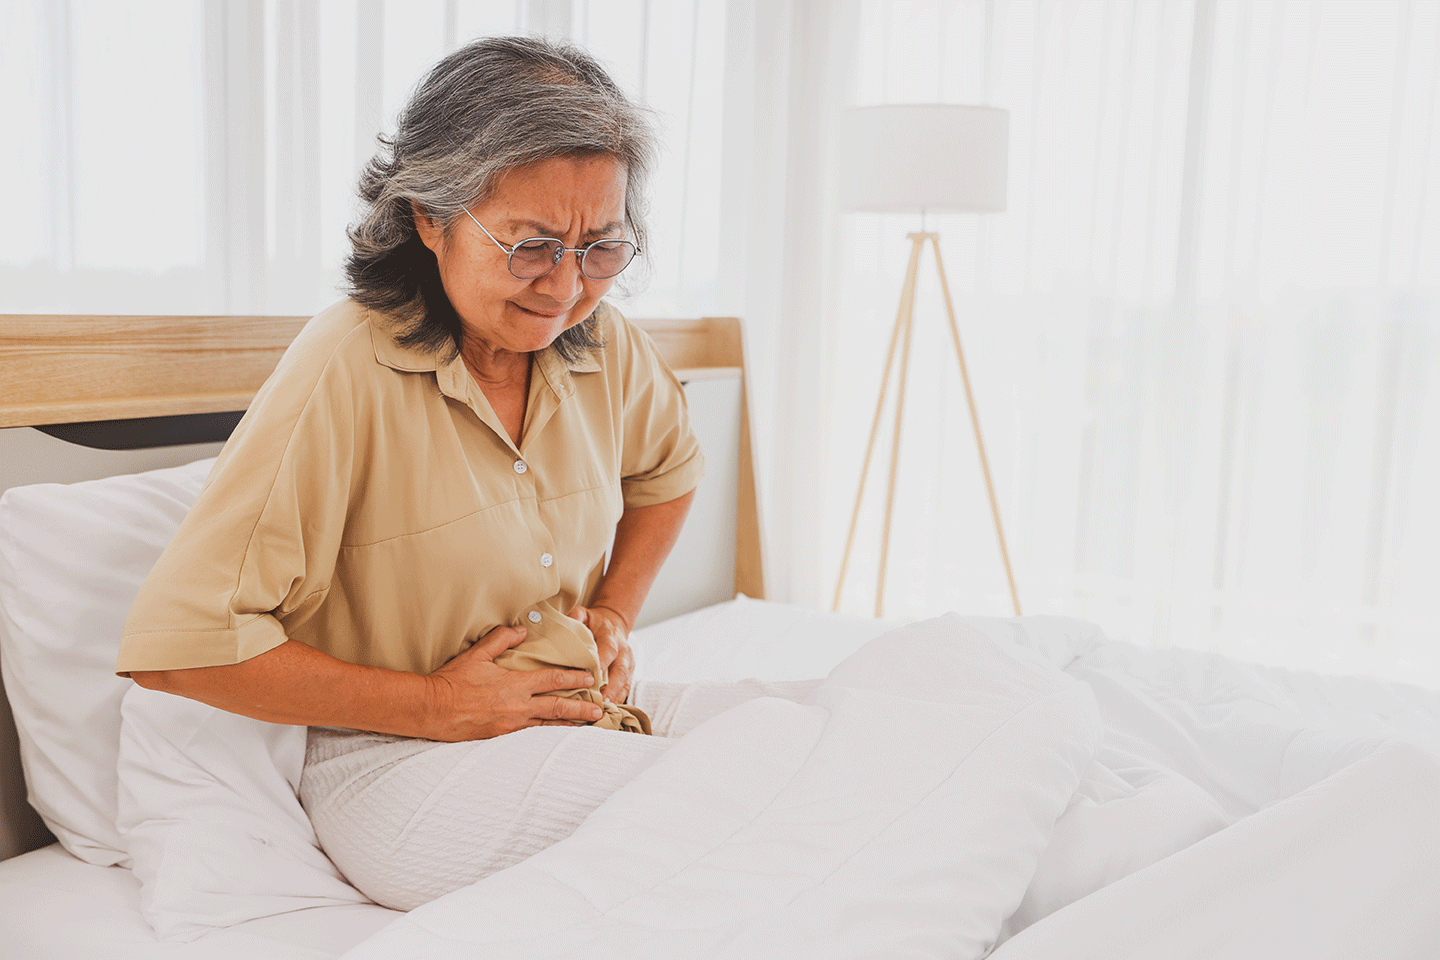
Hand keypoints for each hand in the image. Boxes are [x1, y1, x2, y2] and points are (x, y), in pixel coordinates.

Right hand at [425, 625, 602, 740]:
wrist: (432, 709)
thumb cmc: (453, 681)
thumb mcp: (477, 654)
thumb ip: (502, 639)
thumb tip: (522, 629)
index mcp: (515, 684)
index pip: (553, 679)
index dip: (574, 678)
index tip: (591, 679)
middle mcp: (518, 706)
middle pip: (558, 707)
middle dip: (581, 708)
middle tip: (599, 709)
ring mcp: (511, 725)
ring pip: (547, 726)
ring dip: (568, 724)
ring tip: (585, 725)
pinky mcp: (501, 737)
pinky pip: (531, 736)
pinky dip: (546, 735)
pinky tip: (554, 736)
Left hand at [569, 604, 634, 705]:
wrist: (614, 624)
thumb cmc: (594, 623)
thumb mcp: (584, 614)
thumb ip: (576, 617)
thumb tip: (567, 623)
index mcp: (611, 637)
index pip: (607, 651)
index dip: (601, 664)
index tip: (592, 678)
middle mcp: (623, 651)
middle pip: (620, 671)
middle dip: (612, 687)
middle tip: (602, 701)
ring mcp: (628, 664)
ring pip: (625, 682)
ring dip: (616, 697)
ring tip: (606, 712)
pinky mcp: (629, 673)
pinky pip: (627, 689)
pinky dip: (619, 701)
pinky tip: (610, 713)